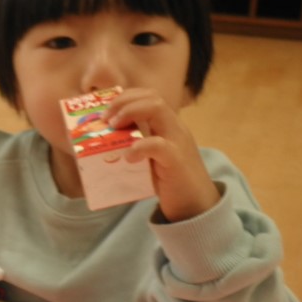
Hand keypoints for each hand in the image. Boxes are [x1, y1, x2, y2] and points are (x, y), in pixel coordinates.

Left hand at [104, 88, 220, 221]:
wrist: (197, 206)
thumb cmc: (170, 181)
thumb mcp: (151, 156)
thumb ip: (137, 144)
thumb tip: (103, 142)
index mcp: (168, 126)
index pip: (150, 96)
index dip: (126, 97)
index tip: (107, 111)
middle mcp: (175, 128)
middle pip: (153, 97)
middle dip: (124, 101)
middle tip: (106, 119)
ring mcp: (178, 142)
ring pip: (158, 109)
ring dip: (129, 113)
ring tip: (113, 127)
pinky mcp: (176, 161)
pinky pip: (158, 145)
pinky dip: (139, 146)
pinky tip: (128, 156)